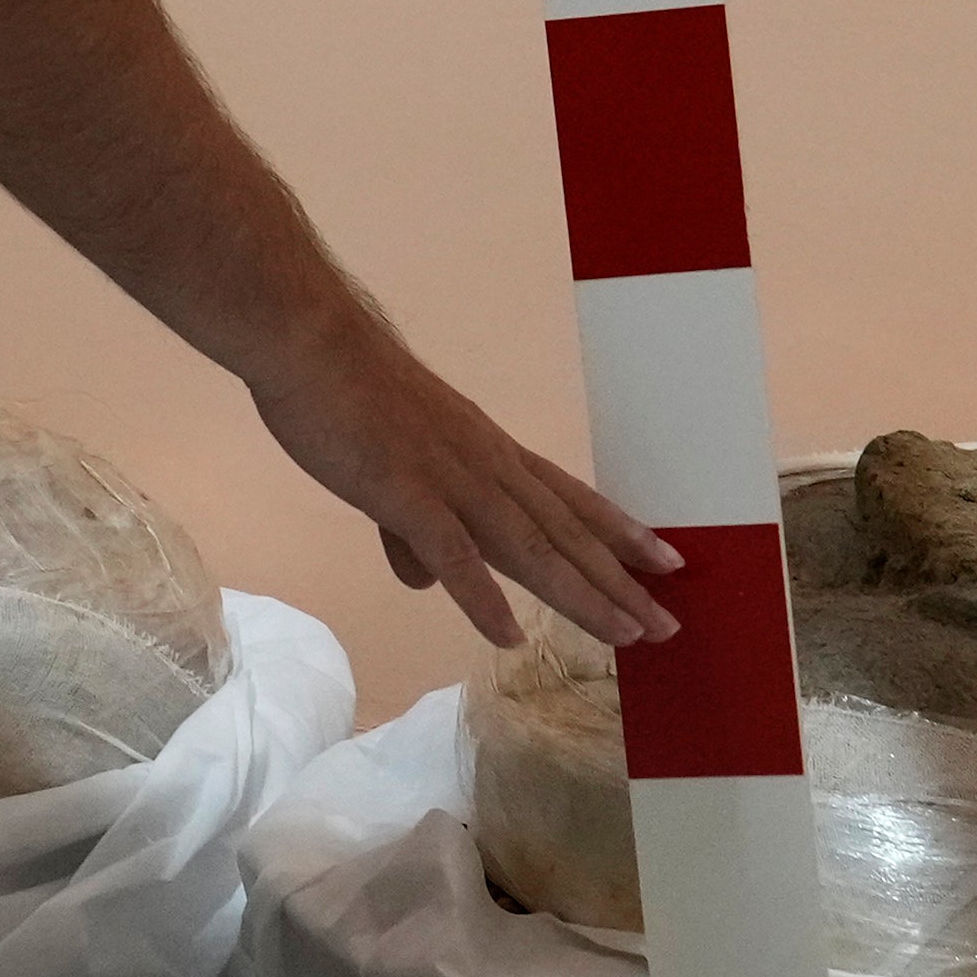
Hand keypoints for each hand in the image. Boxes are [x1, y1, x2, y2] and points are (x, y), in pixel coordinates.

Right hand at [244, 307, 681, 653]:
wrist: (309, 340)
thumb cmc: (346, 390)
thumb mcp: (392, 464)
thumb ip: (410, 528)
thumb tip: (422, 580)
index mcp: (488, 452)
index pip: (569, 498)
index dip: (620, 531)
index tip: (667, 562)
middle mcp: (487, 466)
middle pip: (565, 532)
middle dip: (619, 581)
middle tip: (667, 625)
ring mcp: (451, 479)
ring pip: (530, 546)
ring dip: (579, 593)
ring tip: (624, 634)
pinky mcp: (406, 492)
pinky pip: (453, 554)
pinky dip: (483, 597)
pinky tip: (509, 636)